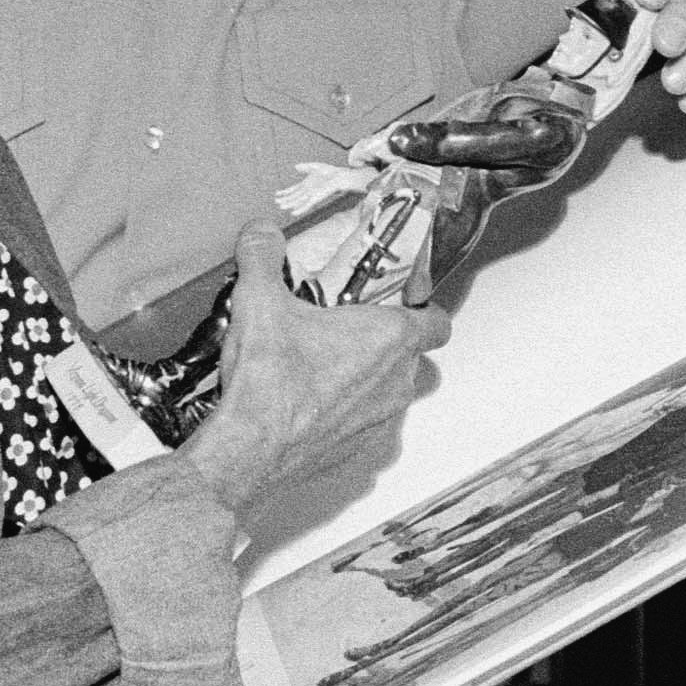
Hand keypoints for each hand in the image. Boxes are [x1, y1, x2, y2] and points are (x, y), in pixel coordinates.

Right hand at [177, 224, 449, 515]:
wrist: (248, 451)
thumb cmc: (270, 382)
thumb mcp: (259, 300)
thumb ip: (263, 256)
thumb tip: (261, 234)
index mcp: (388, 337)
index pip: (437, 321)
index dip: (423, 309)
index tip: (400, 301)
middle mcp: (395, 381)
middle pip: (411, 356)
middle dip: (383, 343)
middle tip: (345, 329)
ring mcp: (380, 421)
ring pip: (388, 393)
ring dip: (364, 380)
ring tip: (321, 367)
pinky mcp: (357, 452)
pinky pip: (364, 426)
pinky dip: (345, 415)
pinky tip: (308, 404)